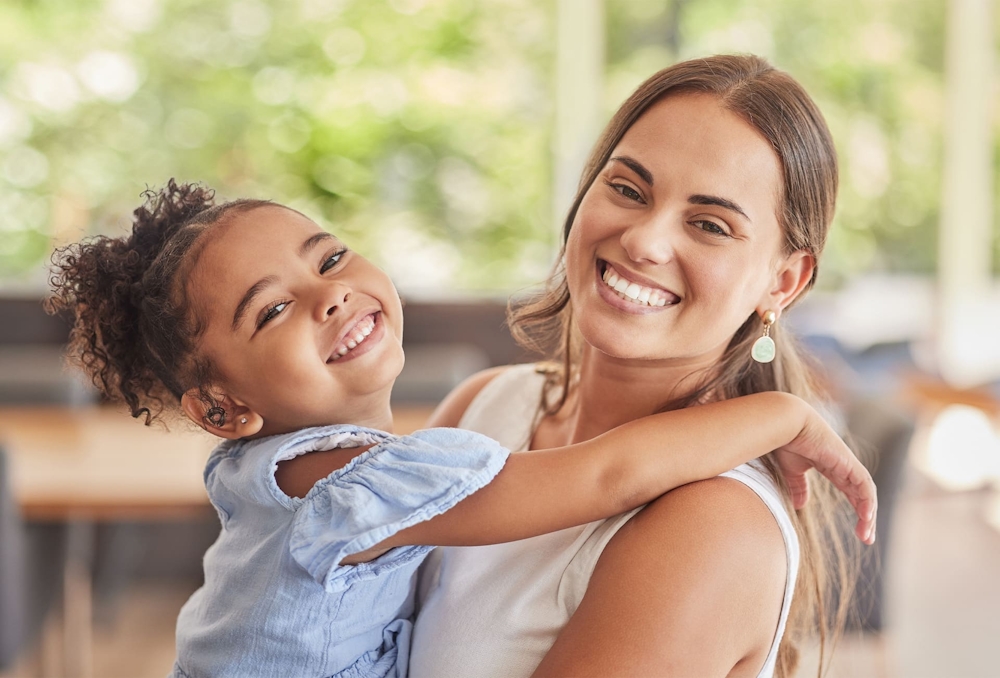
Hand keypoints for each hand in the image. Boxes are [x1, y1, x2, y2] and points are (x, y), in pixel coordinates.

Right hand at [773, 409, 877, 544]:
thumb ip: (799, 487)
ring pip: (866, 493)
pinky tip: (866, 517)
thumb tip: (799, 506)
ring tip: (866, 534)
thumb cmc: (785, 442)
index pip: (852, 492)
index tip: (860, 531)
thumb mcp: (792, 471)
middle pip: (862, 496)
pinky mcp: (848, 463)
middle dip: (866, 517)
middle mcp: (844, 466)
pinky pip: (864, 486)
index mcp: (833, 467)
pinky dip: (867, 502)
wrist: (785, 424)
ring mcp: (848, 464)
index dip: (858, 510)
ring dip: (868, 514)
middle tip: (866, 538)